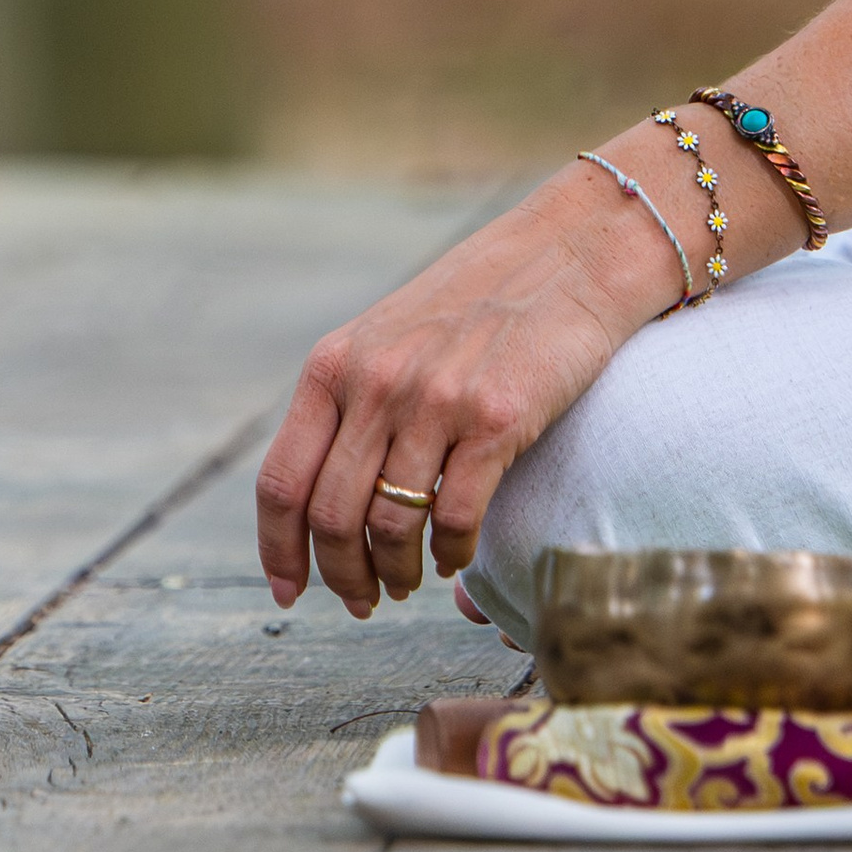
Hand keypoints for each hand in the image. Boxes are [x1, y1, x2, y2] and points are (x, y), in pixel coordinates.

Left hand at [254, 147, 692, 619]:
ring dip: (396, 572)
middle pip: (331, 516)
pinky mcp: (497, 417)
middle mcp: (377, 381)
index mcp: (337, 363)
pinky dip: (450, 553)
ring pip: (390, 524)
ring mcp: (436, 399)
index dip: (278, 550)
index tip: (289, 591)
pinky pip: (454, 516)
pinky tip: (456, 556)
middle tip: (363, 600)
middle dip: (342, 576)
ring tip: (409, 581)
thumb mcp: (392, 335)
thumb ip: (354, 400)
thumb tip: (325, 505)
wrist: (573, 251)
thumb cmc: (484, 300)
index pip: (282, 481)